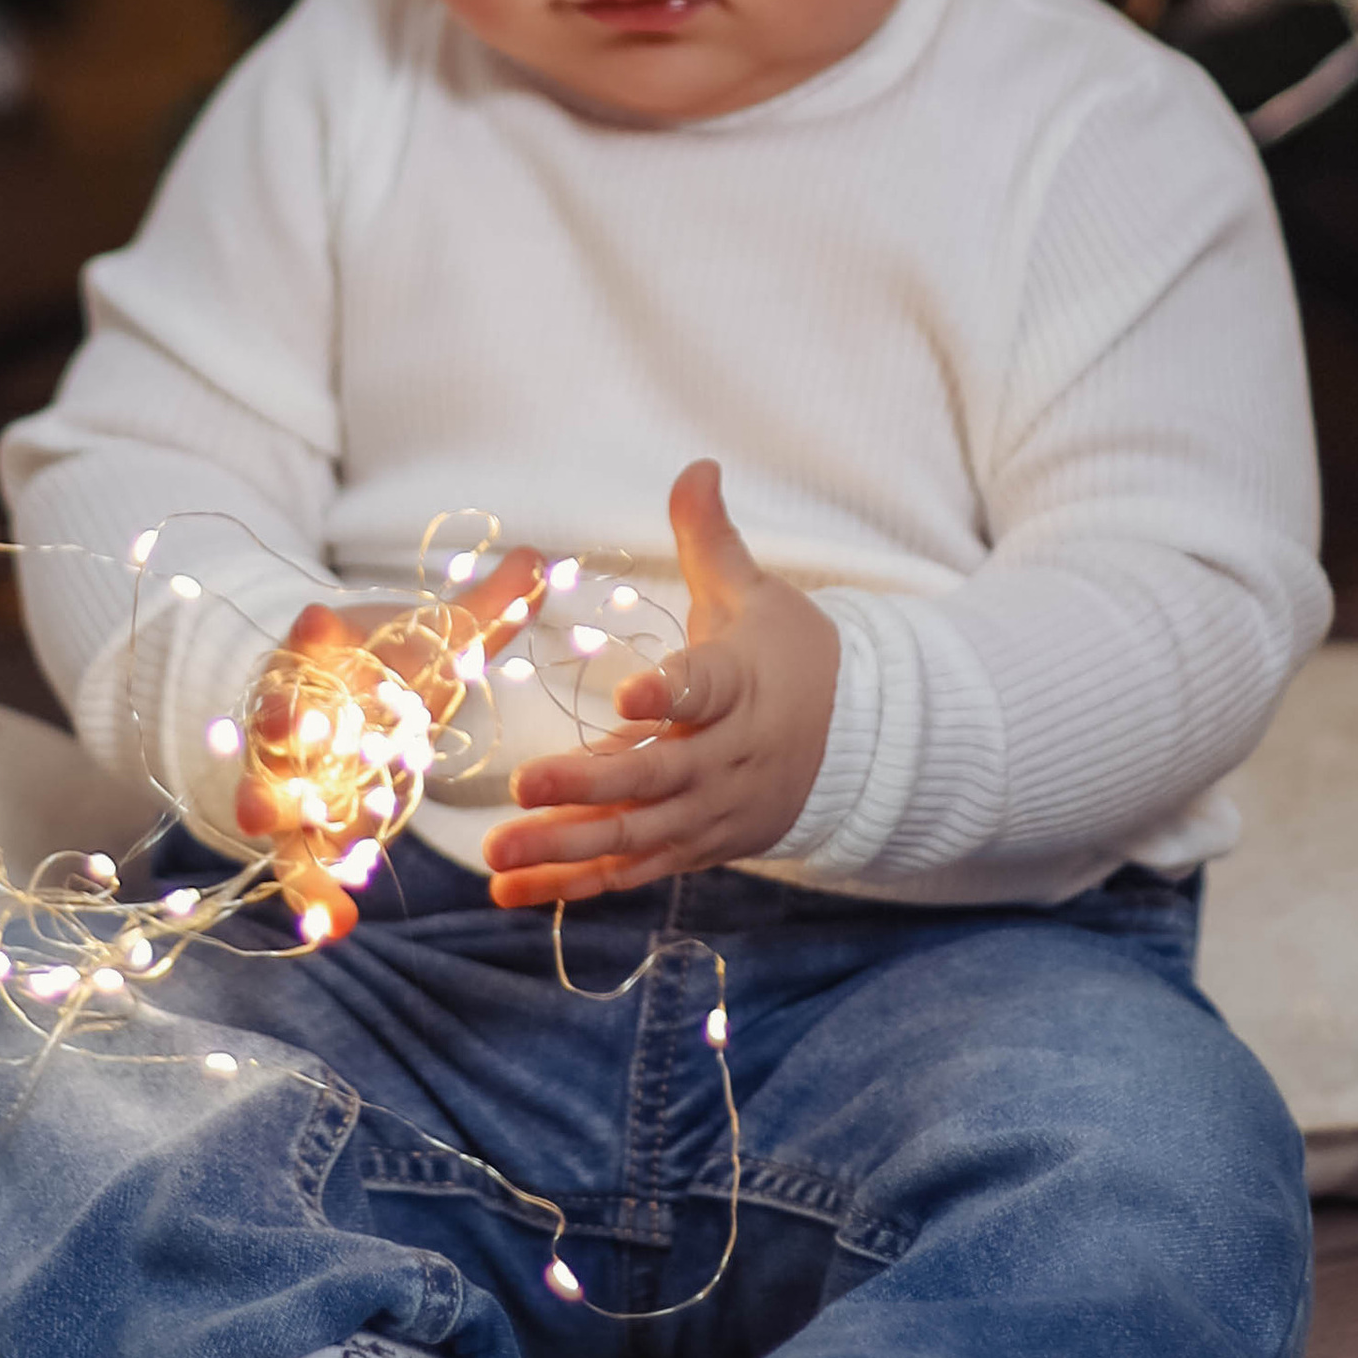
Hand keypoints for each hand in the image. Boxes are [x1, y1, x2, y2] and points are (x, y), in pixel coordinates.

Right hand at [235, 552, 545, 938]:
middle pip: (278, 728)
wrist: (340, 706)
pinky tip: (336, 928)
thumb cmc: (388, 668)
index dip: (315, 632)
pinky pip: (299, 865)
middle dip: (278, 737)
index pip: (311, 640)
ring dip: (280, 821)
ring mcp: (288, 778)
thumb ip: (485, 609)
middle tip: (279, 752)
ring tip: (282, 846)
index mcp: (323, 658)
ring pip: (275, 802)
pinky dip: (313, 898)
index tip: (318, 622)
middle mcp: (295, 715)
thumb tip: (538, 559)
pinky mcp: (299, 829)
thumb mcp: (435, 641)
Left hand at [482, 461, 839, 910]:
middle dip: (590, 786)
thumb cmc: (790, 656)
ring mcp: (712, 812)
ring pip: (637, 835)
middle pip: (657, 776)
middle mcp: (726, 757)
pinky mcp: (697, 848)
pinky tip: (514, 892)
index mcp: (740, 685)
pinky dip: (576, 884)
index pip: (705, 688)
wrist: (859, 744)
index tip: (628, 692)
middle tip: (522, 787)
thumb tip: (696, 465)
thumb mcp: (754, 592)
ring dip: (568, 848)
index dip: (669, 692)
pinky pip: (633, 871)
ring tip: (498, 854)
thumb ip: (709, 538)